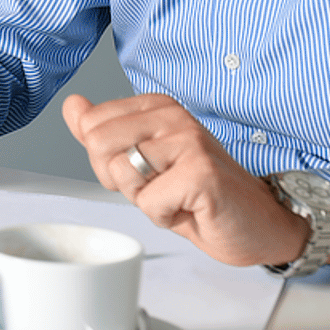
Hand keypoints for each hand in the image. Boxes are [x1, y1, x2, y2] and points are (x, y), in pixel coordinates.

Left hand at [62, 92, 323, 267]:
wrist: (257, 225)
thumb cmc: (198, 194)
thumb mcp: (141, 161)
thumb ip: (102, 132)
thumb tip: (72, 104)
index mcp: (156, 106)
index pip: (90, 126)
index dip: (108, 161)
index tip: (146, 170)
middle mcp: (173, 115)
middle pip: (98, 144)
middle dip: (119, 180)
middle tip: (159, 187)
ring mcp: (189, 140)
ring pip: (122, 172)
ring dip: (144, 199)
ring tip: (176, 196)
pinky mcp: (201, 172)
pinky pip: (148, 201)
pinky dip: (163, 216)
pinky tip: (191, 209)